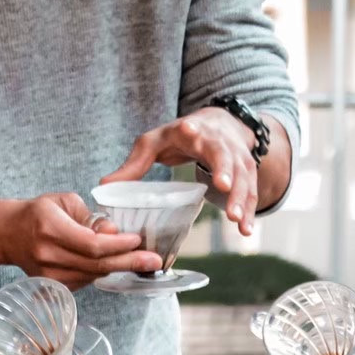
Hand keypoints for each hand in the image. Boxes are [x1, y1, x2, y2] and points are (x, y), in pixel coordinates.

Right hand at [0, 192, 158, 287]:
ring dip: (119, 268)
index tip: (137, 240)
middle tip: (154, 261)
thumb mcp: (64, 202)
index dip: (118, 245)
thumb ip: (90, 217)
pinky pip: (85, 281)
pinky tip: (114, 264)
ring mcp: (49, 275)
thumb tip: (114, 232)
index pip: (92, 244)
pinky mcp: (52, 286)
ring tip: (140, 261)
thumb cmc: (39, 213)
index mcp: (50, 228)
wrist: (8, 235)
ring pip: (93, 275)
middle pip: (97, 265)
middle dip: (129, 262)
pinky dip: (102, 272)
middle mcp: (48, 254)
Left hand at [103, 108, 265, 234]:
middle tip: (224, 190)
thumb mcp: (153, 143)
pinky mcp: (246, 171)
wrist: (220, 123)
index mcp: (192, 131)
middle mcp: (218, 141)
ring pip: (243, 177)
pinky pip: (251, 192)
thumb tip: (104, 187)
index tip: (189, 131)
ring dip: (241, 199)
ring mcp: (236, 156)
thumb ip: (133, 165)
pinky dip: (249, 211)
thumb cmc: (180, 136)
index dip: (192, 132)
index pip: (192, 130)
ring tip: (237, 222)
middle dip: (226, 173)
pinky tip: (245, 230)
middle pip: (224, 155)